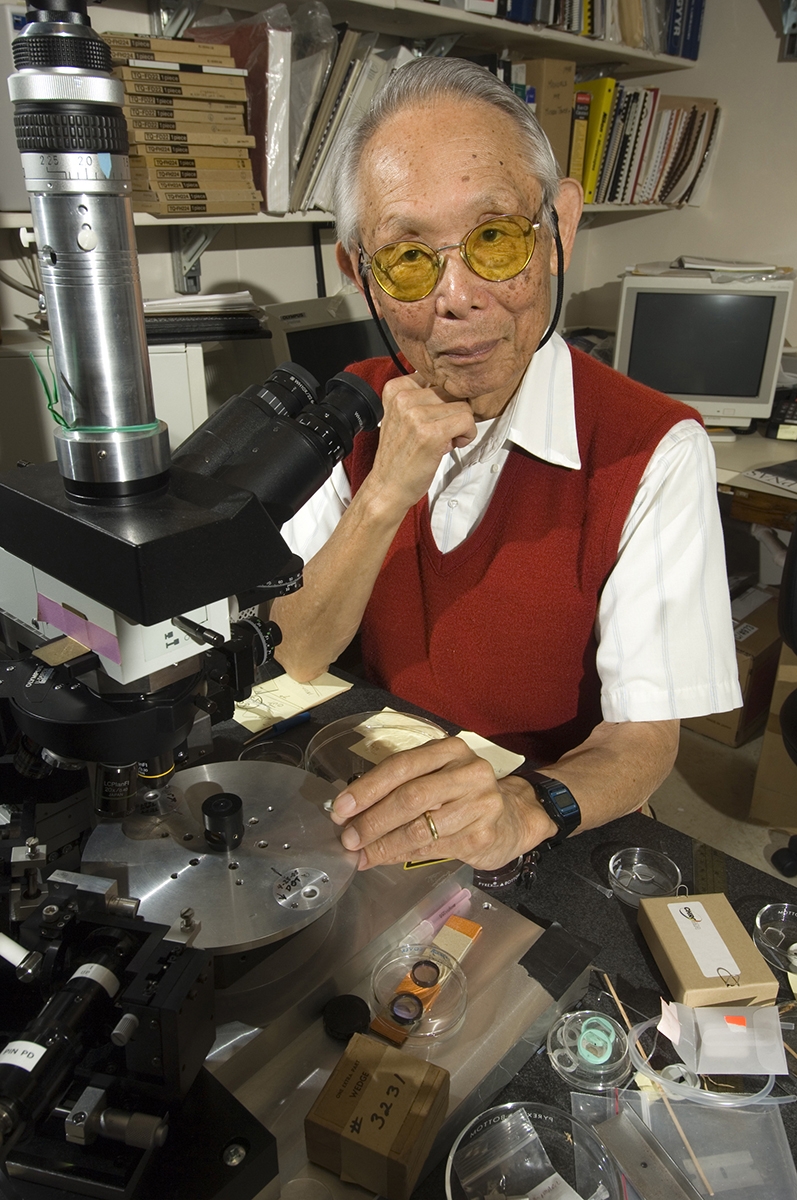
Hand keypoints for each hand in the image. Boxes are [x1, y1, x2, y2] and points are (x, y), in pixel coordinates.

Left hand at [328, 736, 558, 869]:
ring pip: (420, 827)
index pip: (401, 765)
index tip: (340, 809)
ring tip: (361, 854)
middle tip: (347, 838)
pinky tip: (386, 859)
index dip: (367, 788)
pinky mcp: (483, 834)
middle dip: (372, 820)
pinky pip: (433, 848)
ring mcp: (480, 803)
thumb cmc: (461, 797)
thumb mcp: (435, 778)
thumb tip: (350, 812)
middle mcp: (468, 771)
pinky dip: (403, 855)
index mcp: (450, 749)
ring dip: (384, 844)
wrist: (513, 818)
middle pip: (410, 796)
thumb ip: (399, 787)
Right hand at [365, 374, 476, 513]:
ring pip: (464, 405)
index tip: (438, 416)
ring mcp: (416, 414)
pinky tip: (451, 445)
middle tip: (442, 432)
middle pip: (453, 390)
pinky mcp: (431, 433)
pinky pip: (467, 420)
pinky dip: (467, 435)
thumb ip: (421, 396)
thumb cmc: (400, 455)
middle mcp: (404, 398)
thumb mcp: (401, 415)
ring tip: (445, 440)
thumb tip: (457, 385)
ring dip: (462, 425)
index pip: (438, 376)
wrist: (388, 487)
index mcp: (396, 388)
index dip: (445, 398)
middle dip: (454, 411)